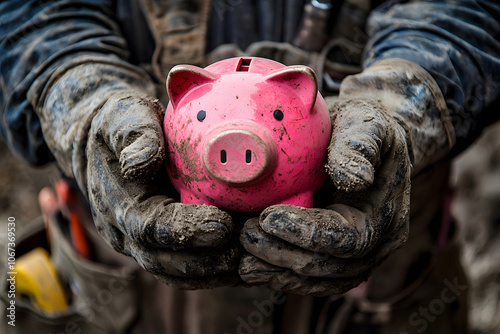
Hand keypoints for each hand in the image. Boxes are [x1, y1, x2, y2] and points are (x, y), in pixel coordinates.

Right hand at [35, 63, 239, 288]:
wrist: (108, 142)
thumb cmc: (121, 126)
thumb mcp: (124, 116)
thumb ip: (134, 135)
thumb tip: (141, 161)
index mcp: (118, 201)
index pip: (149, 226)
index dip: (187, 229)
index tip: (224, 224)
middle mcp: (125, 231)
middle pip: (164, 261)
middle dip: (207, 261)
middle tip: (246, 251)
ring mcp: (141, 243)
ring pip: (175, 273)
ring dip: (214, 273)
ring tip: (251, 262)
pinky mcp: (159, 245)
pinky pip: (185, 269)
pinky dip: (214, 271)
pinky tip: (243, 263)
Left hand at [239, 59, 453, 294]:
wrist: (361, 143)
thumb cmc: (362, 130)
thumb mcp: (366, 125)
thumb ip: (361, 146)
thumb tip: (357, 179)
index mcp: (386, 215)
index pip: (348, 238)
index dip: (307, 233)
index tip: (268, 217)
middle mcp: (376, 246)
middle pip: (331, 268)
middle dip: (285, 255)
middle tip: (246, 236)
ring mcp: (356, 258)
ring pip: (318, 281)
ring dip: (278, 272)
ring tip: (243, 260)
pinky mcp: (335, 260)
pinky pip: (309, 279)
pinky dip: (280, 275)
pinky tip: (251, 266)